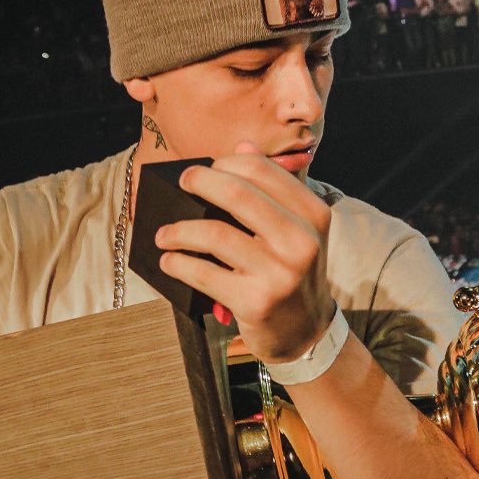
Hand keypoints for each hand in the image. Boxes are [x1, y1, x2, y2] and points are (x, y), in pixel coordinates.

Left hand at [155, 141, 335, 363]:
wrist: (306, 331)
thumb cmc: (293, 273)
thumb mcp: (297, 229)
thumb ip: (273, 188)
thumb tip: (240, 146)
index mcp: (313, 214)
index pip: (261, 170)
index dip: (226, 162)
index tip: (207, 169)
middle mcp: (301, 242)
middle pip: (236, 193)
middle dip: (200, 182)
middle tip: (182, 183)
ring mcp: (279, 273)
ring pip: (214, 234)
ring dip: (179, 230)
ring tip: (165, 234)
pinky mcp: (256, 301)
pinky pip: (203, 273)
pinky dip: (178, 264)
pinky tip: (169, 261)